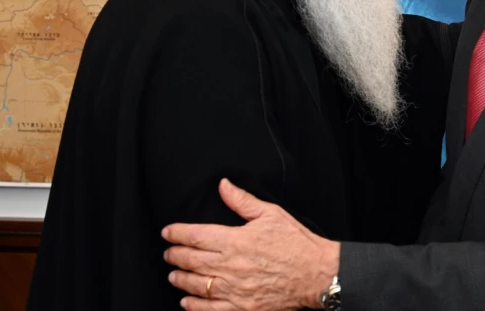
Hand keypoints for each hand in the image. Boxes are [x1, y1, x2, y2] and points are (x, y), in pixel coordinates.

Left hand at [162, 179, 339, 310]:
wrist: (316, 273)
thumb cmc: (296, 242)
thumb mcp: (271, 214)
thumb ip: (242, 201)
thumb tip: (223, 185)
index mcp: (235, 241)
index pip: (196, 236)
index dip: (177, 233)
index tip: (167, 232)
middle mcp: (231, 266)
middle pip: (191, 261)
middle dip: (175, 256)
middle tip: (168, 253)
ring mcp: (235, 290)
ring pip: (197, 285)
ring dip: (180, 280)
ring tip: (173, 275)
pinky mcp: (243, 307)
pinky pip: (211, 310)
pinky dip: (194, 306)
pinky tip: (187, 301)